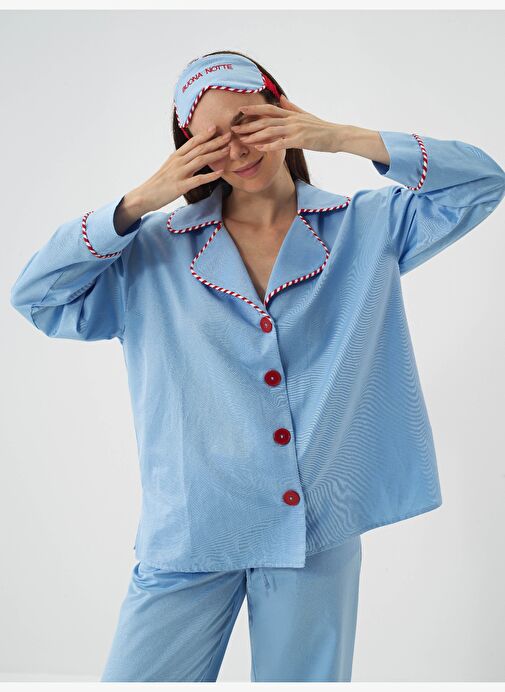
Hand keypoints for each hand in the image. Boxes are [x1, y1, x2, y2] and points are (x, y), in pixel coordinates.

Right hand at [133, 125, 231, 212]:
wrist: (145, 196)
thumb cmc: (158, 183)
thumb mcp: (169, 168)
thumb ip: (180, 161)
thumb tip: (191, 156)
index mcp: (175, 157)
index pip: (192, 142)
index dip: (204, 134)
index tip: (215, 127)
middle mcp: (178, 162)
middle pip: (199, 148)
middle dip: (215, 141)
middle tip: (229, 136)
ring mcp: (179, 173)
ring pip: (200, 160)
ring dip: (216, 154)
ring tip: (228, 150)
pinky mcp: (181, 186)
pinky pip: (199, 179)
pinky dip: (211, 175)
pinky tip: (221, 172)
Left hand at [230, 95, 344, 153]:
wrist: (337, 136)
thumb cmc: (321, 128)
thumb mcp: (306, 115)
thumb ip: (291, 107)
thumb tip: (281, 98)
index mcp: (291, 114)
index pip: (269, 109)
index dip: (254, 109)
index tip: (240, 110)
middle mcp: (291, 120)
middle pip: (266, 119)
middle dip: (248, 124)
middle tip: (234, 128)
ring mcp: (295, 130)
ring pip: (270, 130)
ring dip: (255, 135)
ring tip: (242, 140)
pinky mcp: (300, 141)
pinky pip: (281, 143)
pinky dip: (269, 146)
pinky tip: (260, 149)